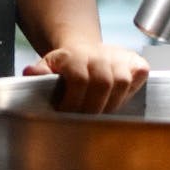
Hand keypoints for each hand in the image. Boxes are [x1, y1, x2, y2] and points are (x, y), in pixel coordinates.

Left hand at [23, 41, 149, 113]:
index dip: (73, 101)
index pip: (79, 79)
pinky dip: (132, 90)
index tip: (66, 113)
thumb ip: (41, 71)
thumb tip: (30, 73)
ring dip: (111, 104)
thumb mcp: (49, 65)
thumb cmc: (67, 64)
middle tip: (84, 118)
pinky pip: (139, 76)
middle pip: (102, 83)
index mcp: (76, 56)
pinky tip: (119, 98)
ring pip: (121, 83)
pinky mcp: (136, 62)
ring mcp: (119, 58)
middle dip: (92, 107)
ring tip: (100, 112)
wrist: (85, 51)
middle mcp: (99, 55)